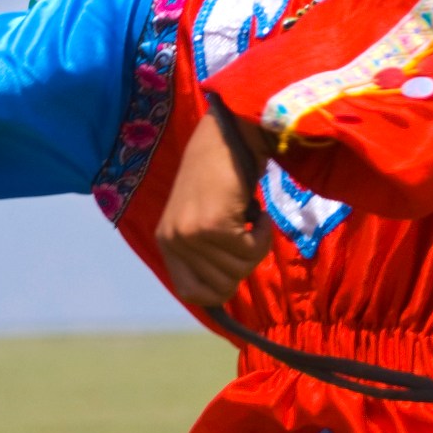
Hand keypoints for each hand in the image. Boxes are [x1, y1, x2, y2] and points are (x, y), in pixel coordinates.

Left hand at [156, 105, 274, 307]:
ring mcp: (191, 235)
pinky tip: (258, 211)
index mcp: (167, 242)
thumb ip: (205, 254)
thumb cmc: (221, 176)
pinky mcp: (213, 226)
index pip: (191, 294)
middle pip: (223, 286)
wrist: (227, 136)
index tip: (235, 267)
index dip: (219, 289)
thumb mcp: (202, 220)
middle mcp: (173, 241)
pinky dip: (265, 233)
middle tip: (247, 230)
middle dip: (244, 262)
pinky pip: (252, 251)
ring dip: (257, 245)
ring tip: (251, 216)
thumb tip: (223, 295)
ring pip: (240, 269)